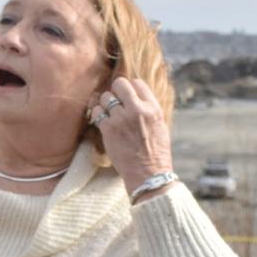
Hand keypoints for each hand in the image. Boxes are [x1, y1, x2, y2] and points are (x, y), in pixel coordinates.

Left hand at [89, 77, 173, 197]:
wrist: (148, 173)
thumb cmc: (155, 152)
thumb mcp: (159, 125)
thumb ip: (148, 109)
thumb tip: (135, 96)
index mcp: (153, 108)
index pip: (137, 83)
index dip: (130, 88)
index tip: (127, 97)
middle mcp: (137, 109)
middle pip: (119, 84)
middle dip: (115, 90)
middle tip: (114, 101)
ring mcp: (121, 118)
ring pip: (105, 97)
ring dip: (104, 104)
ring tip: (109, 114)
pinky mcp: (108, 128)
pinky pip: (96, 112)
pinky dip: (97, 115)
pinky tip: (103, 122)